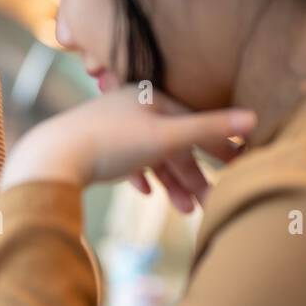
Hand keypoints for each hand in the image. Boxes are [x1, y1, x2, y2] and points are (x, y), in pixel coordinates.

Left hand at [0, 86, 255, 211]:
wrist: (51, 158)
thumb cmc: (111, 143)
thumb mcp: (166, 137)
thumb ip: (209, 129)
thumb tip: (254, 117)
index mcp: (148, 95)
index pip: (193, 119)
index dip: (217, 144)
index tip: (238, 166)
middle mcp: (128, 105)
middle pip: (171, 142)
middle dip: (191, 174)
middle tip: (209, 202)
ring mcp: (108, 125)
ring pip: (149, 155)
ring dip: (169, 182)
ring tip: (183, 210)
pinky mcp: (91, 146)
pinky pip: (123, 161)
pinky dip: (138, 176)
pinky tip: (143, 192)